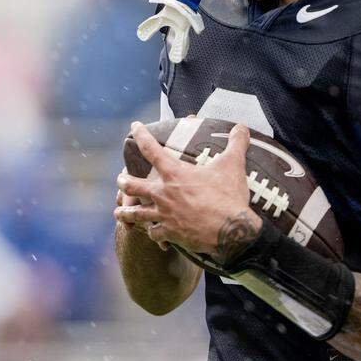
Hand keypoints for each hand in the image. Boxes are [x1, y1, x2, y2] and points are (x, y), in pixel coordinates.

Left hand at [113, 121, 258, 260]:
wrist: (232, 231)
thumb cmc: (229, 197)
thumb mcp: (233, 165)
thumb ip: (236, 144)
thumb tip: (241, 128)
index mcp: (175, 174)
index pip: (152, 149)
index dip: (141, 135)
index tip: (134, 126)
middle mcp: (164, 194)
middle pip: (133, 185)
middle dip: (123, 181)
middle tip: (120, 179)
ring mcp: (165, 215)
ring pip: (137, 213)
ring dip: (126, 211)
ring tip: (118, 210)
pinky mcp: (171, 234)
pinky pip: (154, 234)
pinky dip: (152, 232)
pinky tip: (152, 233)